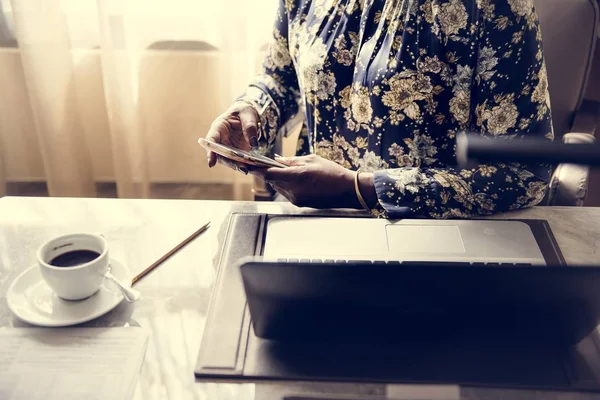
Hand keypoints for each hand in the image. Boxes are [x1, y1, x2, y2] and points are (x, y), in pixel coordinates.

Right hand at [204, 101, 258, 167]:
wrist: (247, 116)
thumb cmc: (244, 112)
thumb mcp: (248, 114)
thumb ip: (250, 126)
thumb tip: (253, 142)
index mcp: (219, 127)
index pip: (211, 140)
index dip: (211, 152)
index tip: (211, 163)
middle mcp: (220, 139)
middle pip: (220, 154)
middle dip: (229, 162)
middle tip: (241, 168)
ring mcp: (227, 147)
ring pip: (228, 159)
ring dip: (237, 165)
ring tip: (246, 169)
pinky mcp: (236, 153)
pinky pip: (238, 160)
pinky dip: (244, 164)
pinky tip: (252, 168)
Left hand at [258, 154, 376, 208]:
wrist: (347, 191)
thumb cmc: (332, 173)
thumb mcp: (311, 160)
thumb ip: (292, 161)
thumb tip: (277, 160)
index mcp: (297, 176)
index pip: (268, 174)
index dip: (256, 169)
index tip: (248, 164)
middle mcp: (294, 190)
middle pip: (272, 181)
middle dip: (268, 172)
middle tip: (266, 163)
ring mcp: (296, 199)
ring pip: (278, 187)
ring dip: (278, 179)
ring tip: (285, 170)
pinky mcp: (299, 204)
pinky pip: (286, 193)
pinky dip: (286, 185)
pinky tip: (294, 179)